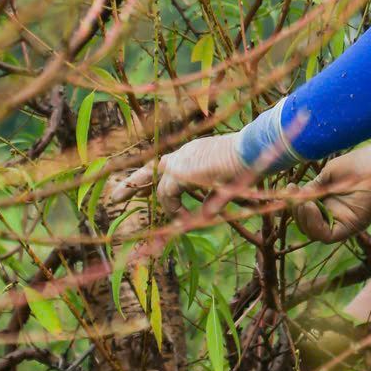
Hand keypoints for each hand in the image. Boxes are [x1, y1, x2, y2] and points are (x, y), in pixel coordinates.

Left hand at [110, 130, 244, 212]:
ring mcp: (183, 160)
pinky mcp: (182, 171)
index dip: (152, 178)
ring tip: (163, 221)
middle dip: (132, 183)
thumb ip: (213, 197)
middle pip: (151, 167)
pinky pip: (169, 195)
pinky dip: (174, 209)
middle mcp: (186, 153)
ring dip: (163, 206)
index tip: (140, 191)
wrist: (255, 150)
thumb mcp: (228, 184)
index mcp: (196, 152)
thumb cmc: (250, 164)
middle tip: (114, 198)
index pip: (167, 164)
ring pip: (160, 185)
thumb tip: (204, 215)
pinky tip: (184, 219)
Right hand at [295, 147, 370, 241]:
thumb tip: (295, 199)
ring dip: (303, 218)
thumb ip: (313, 189)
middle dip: (296, 212)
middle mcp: (333, 214)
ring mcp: (341, 222)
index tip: (288, 189)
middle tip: (294, 196)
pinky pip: (326, 235)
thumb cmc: (358, 164)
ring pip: (313, 232)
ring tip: (304, 202)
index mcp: (328, 200)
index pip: (305, 211)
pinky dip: (314, 225)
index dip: (294, 204)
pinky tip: (311, 208)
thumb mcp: (329, 175)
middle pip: (306, 224)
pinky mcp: (349, 228)